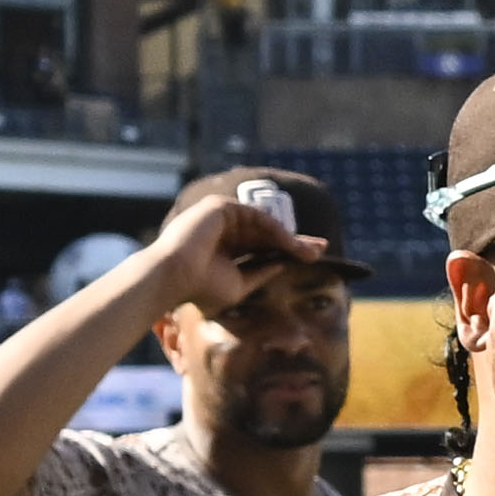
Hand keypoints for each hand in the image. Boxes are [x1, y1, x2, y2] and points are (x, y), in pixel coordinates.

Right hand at [159, 190, 325, 314]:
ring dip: (290, 238)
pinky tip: (292, 244)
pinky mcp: (221, 206)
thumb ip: (261, 272)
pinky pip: (257, 217)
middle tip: (321, 249)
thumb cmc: (199, 289)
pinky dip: (276, 230)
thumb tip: (285, 263)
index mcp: (224, 248)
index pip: (261, 246)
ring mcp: (221, 216)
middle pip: (267, 233)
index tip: (311, 256)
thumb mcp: (239, 285)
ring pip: (265, 225)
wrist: (172, 279)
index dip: (286, 250)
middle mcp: (223, 230)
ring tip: (311, 252)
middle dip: (295, 242)